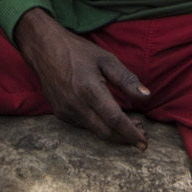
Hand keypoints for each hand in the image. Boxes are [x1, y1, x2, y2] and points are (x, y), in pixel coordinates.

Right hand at [17, 9, 149, 146]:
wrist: (45, 49)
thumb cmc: (78, 52)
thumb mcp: (107, 60)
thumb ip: (127, 80)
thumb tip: (147, 96)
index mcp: (89, 90)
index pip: (114, 120)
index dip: (131, 133)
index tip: (144, 142)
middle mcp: (75, 105)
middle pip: (105, 132)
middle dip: (125, 138)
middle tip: (142, 134)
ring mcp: (65, 111)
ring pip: (94, 131)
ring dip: (113, 132)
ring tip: (131, 124)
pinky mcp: (60, 113)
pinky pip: (84, 125)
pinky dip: (99, 125)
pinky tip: (108, 117)